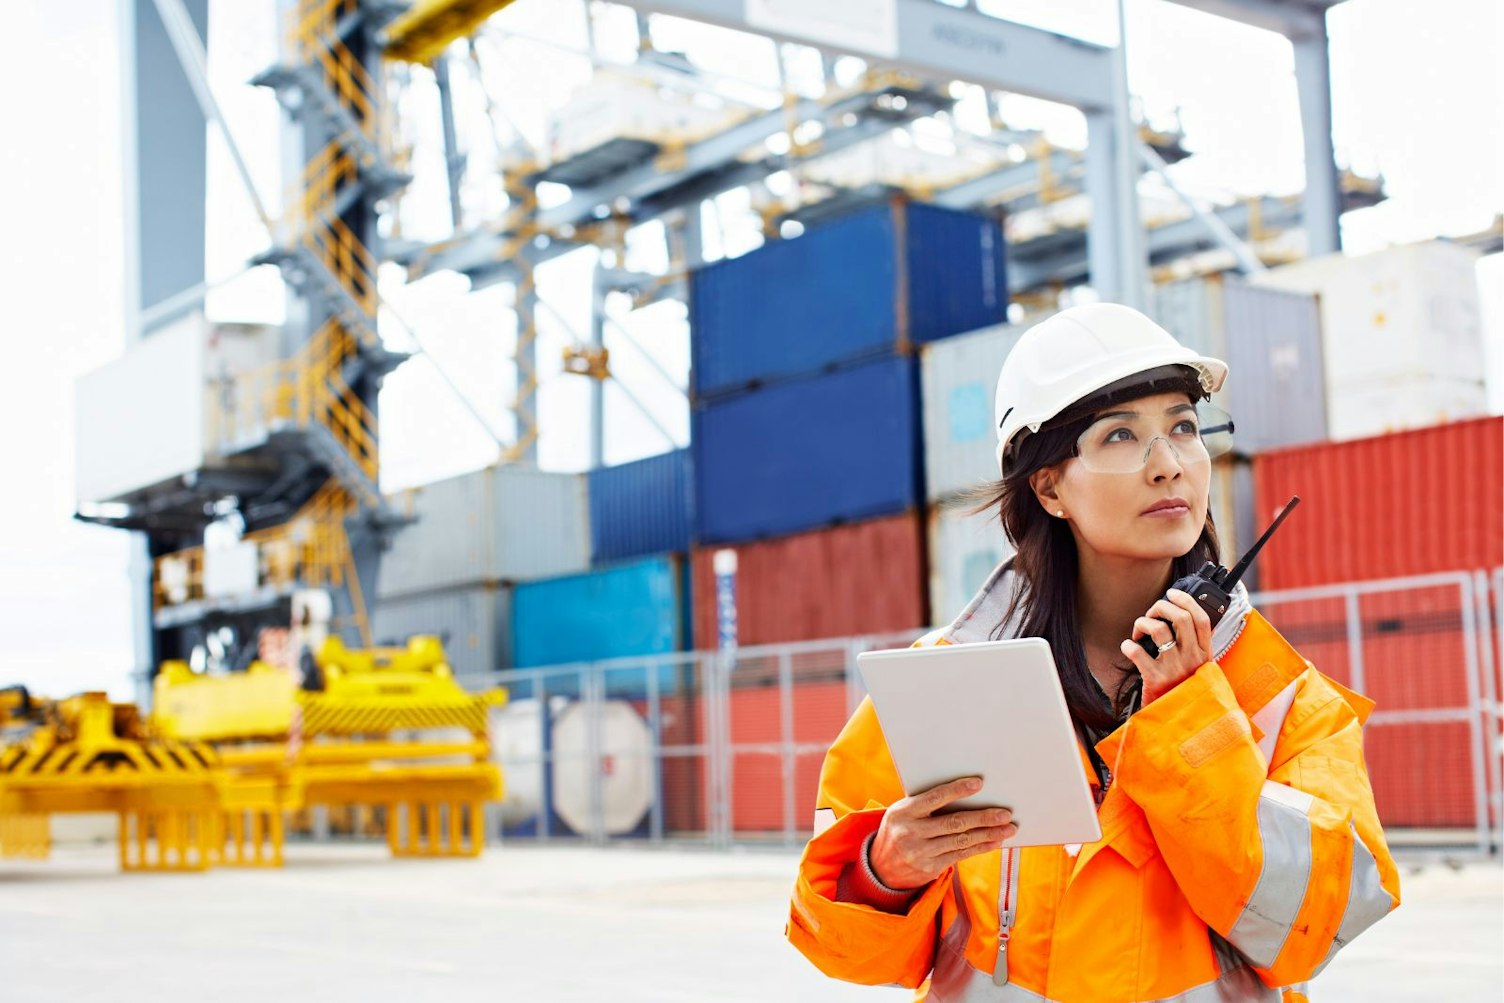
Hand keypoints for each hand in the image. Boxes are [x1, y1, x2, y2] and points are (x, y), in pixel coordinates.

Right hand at [868, 777, 1017, 889]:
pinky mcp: (930, 868)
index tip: (979, 783)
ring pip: (962, 841)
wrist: (880, 867)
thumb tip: (964, 794)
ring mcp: (921, 853)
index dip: (958, 790)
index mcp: (904, 811)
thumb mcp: (902, 812)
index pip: (935, 798)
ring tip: (1008, 828)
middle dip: (983, 818)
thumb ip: (926, 805)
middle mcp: (912, 832)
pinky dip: (980, 848)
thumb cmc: (899, 829)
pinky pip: (961, 856)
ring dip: (988, 834)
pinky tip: (994, 842)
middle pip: (955, 823)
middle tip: (1005, 813)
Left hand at [1120, 587, 1213, 704]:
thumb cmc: (1183, 693)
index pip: (1202, 619)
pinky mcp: (1156, 679)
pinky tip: (1128, 648)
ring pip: (1159, 629)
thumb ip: (1194, 648)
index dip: (1186, 600)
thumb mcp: (1199, 671)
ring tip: (1138, 633)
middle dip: (1161, 607)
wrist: (1177, 726)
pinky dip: (1128, 645)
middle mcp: (1193, 660)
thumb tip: (1183, 619)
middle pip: (1180, 618)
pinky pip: (1138, 652)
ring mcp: (1175, 669)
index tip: (1172, 593)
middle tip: (1151, 614)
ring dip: (1143, 623)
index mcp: (1205, 655)